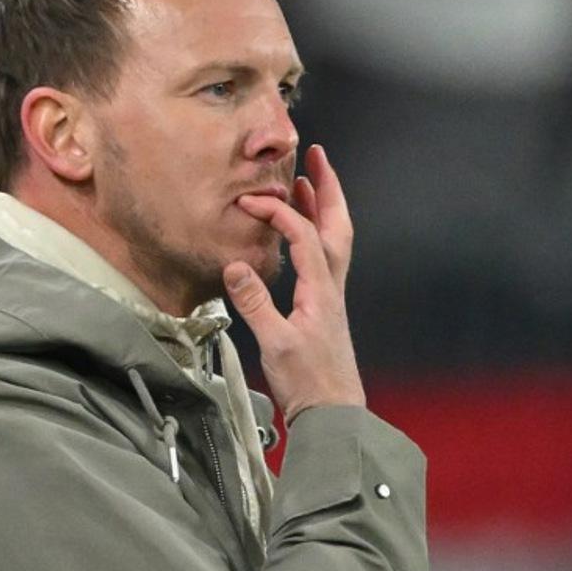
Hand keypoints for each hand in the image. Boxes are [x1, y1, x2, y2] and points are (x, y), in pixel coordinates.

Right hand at [223, 144, 365, 423]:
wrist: (333, 412)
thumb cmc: (308, 382)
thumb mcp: (275, 343)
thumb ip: (255, 303)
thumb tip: (235, 265)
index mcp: (321, 289)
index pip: (302, 234)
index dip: (277, 213)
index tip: (250, 202)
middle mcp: (332, 286)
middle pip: (336, 225)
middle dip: (327, 189)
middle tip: (317, 157)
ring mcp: (332, 295)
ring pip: (335, 239)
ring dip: (324, 208)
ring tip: (308, 184)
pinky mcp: (326, 307)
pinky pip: (326, 257)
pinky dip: (317, 234)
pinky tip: (302, 235)